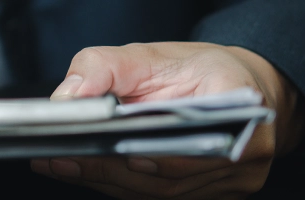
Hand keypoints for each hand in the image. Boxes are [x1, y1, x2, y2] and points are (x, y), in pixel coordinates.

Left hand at [32, 42, 304, 198]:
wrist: (238, 90)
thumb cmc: (199, 72)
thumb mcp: (153, 54)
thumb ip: (107, 67)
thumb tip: (70, 95)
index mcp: (239, 105)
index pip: (192, 139)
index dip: (147, 149)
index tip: (105, 145)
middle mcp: (243, 151)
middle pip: (169, 177)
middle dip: (110, 168)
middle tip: (61, 160)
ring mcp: (231, 181)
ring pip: (161, 194)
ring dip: (108, 181)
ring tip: (62, 165)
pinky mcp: (212, 196)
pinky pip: (160, 197)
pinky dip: (121, 185)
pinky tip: (89, 172)